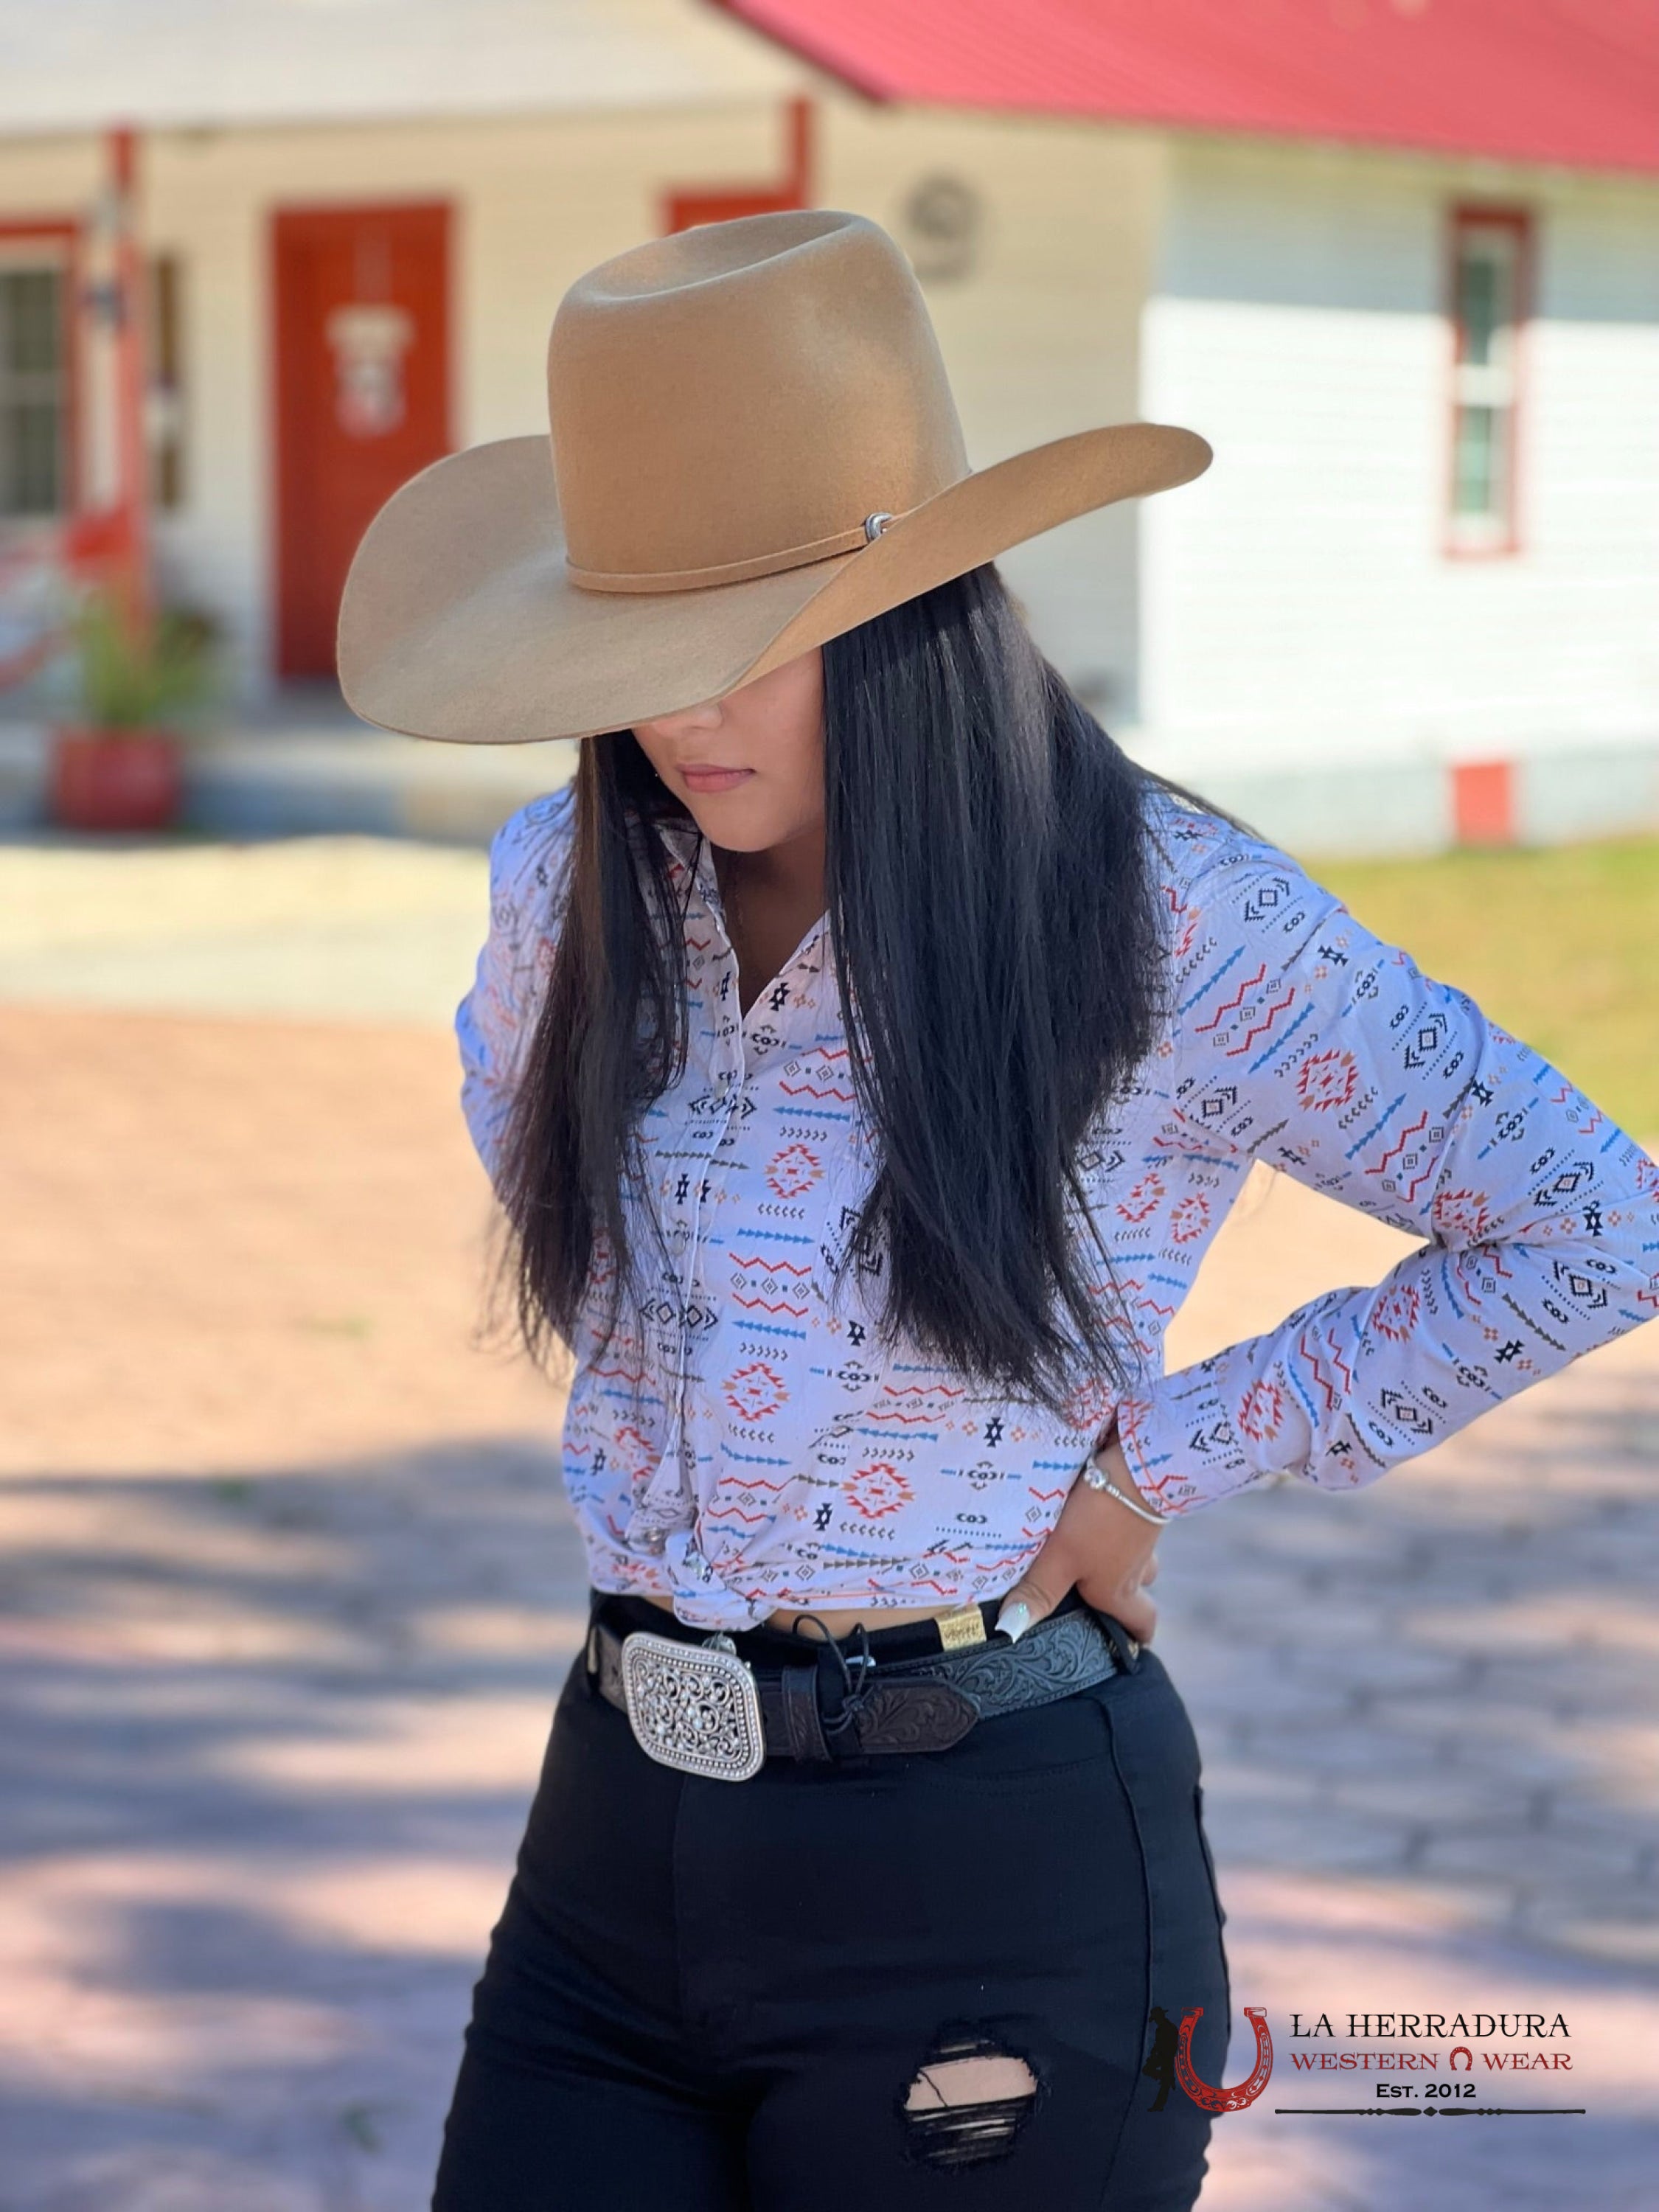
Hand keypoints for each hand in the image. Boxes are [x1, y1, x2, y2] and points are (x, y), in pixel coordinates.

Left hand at [996, 1431, 1162, 1645]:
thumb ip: (1038, 1593)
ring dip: (1119, 1558)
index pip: (1142, 1624)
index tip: (1130, 1644)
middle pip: (1139, 1590)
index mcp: (1120, 1591)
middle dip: (1125, 1595)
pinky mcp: (1143, 1507)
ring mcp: (1144, 1537)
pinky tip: (1094, 1514)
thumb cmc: (1098, 1522)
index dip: (1137, 1636)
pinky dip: (1116, 1527)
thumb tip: (1011, 1633)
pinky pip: (1131, 1527)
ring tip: (1090, 1551)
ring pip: (1135, 1557)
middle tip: (1101, 1593)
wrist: (1137, 1468)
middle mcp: (1137, 1569)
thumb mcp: (1062, 1559)